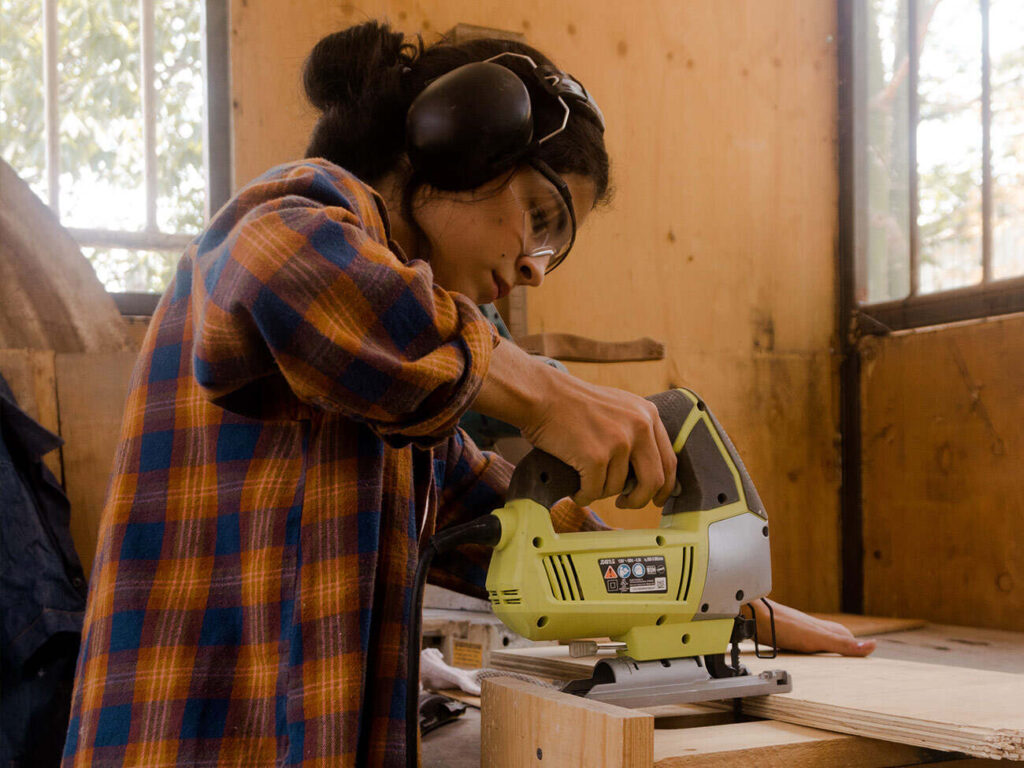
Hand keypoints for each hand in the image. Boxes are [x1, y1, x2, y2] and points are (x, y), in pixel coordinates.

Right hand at [473, 339, 676, 508]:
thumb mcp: (618, 408)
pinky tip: (575, 490)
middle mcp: (639, 426)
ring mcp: (618, 442)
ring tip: (584, 481)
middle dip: (639, 500)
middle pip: (653, 480)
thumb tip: (648, 471)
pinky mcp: (596, 457)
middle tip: (625, 504)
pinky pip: (595, 492)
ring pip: (618, 487)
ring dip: (600, 492)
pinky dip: (583, 496)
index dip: (665, 486)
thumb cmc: (572, 404)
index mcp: (648, 415)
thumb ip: (637, 432)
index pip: (669, 460)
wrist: (542, 395)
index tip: (657, 498)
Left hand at [752, 600, 875, 655]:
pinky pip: (802, 645)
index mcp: (824, 628)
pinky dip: (808, 652)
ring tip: (831, 662)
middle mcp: (813, 627)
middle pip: (834, 638)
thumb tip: (872, 646)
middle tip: (852, 661)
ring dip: (825, 651)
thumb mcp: (818, 639)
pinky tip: (804, 657)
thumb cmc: (784, 627)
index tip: (866, 657)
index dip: (857, 647)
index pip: (847, 637)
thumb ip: (843, 644)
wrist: (753, 618)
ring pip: (818, 641)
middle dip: (843, 648)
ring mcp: (799, 630)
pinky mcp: (785, 636)